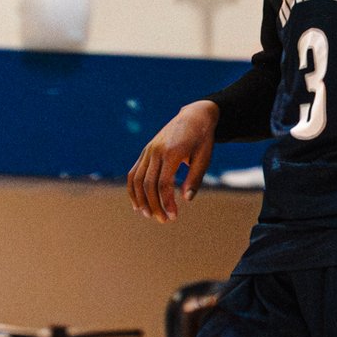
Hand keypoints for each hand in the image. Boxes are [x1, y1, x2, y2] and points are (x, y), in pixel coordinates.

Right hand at [127, 100, 218, 221]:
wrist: (194, 116)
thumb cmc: (202, 139)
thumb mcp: (204, 157)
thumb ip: (195, 178)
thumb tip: (186, 199)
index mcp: (172, 152)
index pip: (164, 183)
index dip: (167, 202)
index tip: (173, 216)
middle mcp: (156, 151)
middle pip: (148, 184)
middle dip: (154, 205)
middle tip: (164, 220)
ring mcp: (148, 150)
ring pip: (137, 179)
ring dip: (140, 200)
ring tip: (149, 215)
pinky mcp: (145, 151)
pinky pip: (134, 172)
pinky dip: (133, 189)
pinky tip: (137, 203)